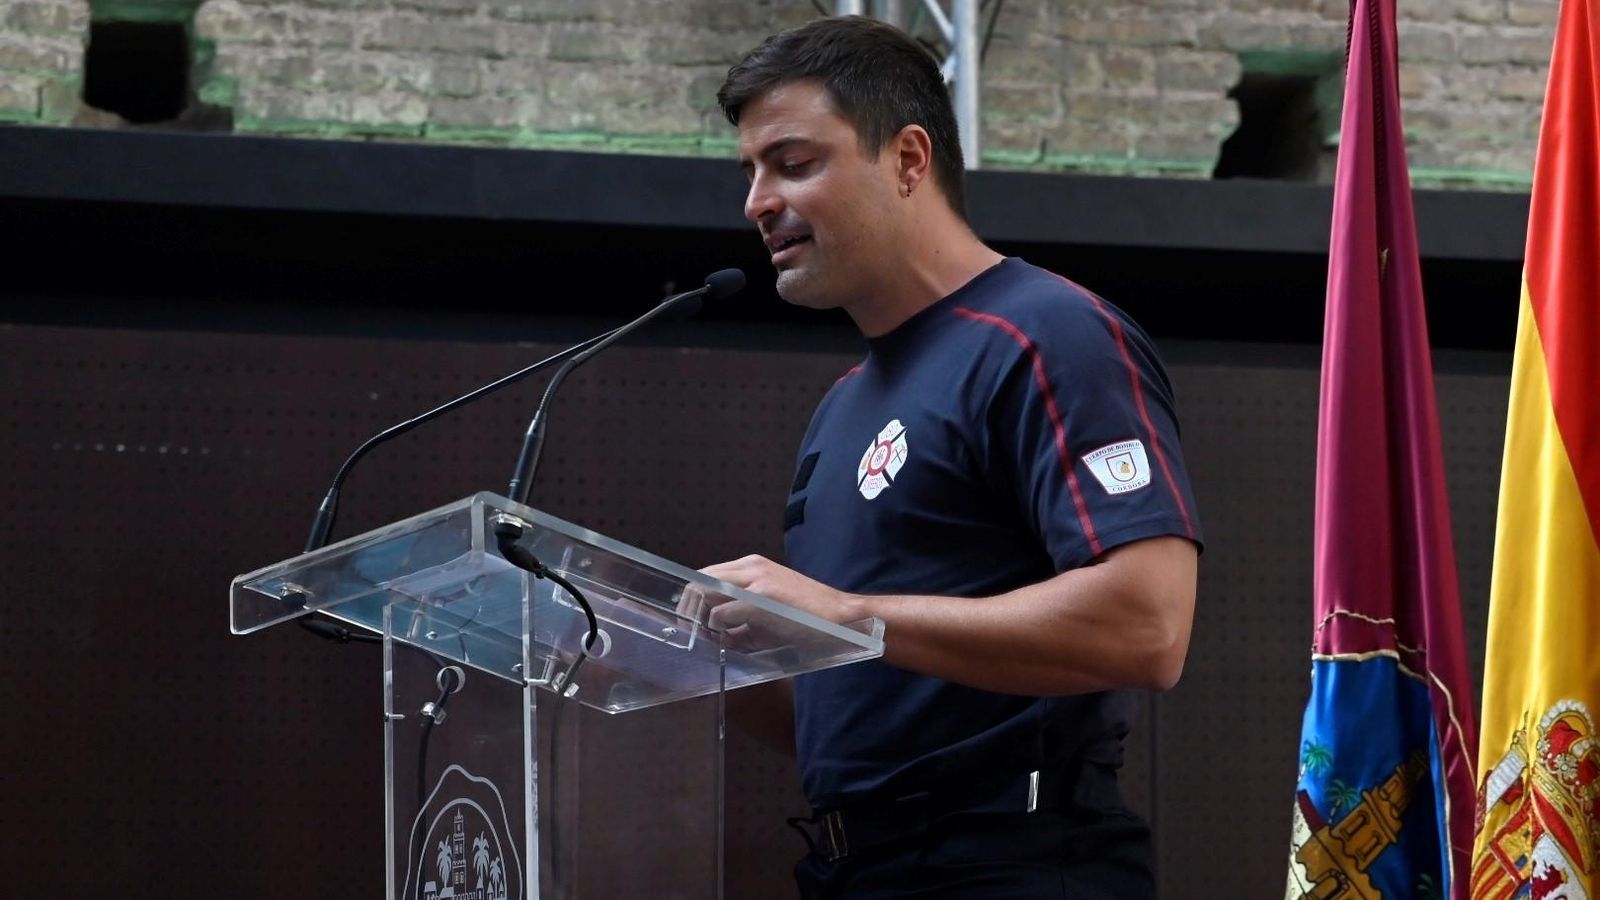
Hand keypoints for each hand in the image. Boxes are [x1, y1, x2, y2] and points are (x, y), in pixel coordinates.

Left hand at [679, 555, 861, 651]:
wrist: (842, 617)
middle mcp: (750, 567)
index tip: (691, 623)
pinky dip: (717, 629)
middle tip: (692, 634)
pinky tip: (726, 641)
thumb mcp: (769, 614)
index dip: (692, 601)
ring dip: (700, 618)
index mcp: (751, 567)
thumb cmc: (808, 617)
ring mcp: (756, 580)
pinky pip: (723, 612)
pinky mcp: (763, 597)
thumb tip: (717, 636)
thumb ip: (741, 621)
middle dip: (688, 609)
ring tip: (708, 638)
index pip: (706, 575)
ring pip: (705, 591)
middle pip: (698, 580)